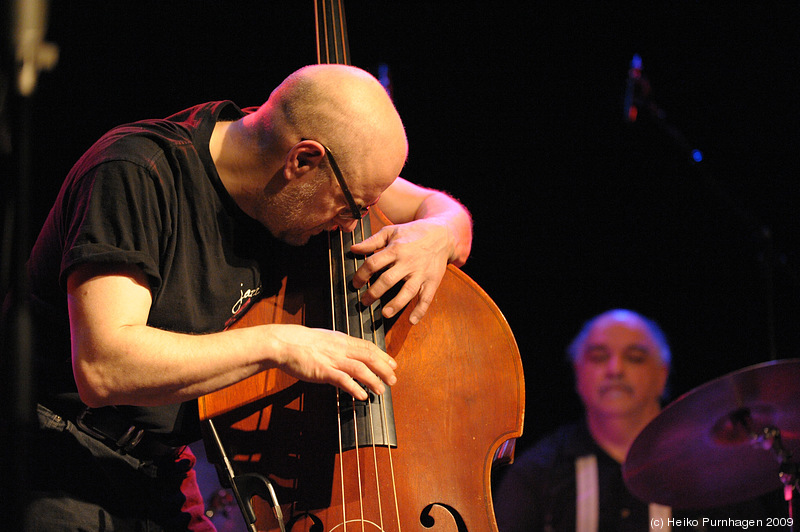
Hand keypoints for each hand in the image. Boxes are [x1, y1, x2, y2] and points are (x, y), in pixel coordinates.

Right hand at [271, 324, 396, 400]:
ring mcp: (332, 360)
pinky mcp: (323, 371)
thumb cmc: (301, 342)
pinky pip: (342, 379)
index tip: (392, 364)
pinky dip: (354, 387)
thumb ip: (338, 346)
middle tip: (393, 379)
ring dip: (373, 380)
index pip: (368, 346)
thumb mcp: (325, 339)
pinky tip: (361, 395)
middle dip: (383, 369)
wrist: (284, 343)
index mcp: (342, 340)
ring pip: (360, 369)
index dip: (382, 356)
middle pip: (369, 357)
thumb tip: (349, 352)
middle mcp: (340, 348)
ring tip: (381, 390)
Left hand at [349, 219, 450, 324]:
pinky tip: (412, 321)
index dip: (361, 274)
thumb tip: (353, 249)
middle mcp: (408, 262)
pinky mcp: (432, 281)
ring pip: (408, 291)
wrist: (441, 234)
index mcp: (395, 249)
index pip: (374, 263)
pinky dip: (420, 310)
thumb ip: (372, 241)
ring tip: (385, 313)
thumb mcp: (391, 232)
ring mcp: (421, 273)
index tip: (355, 284)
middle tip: (364, 302)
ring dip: (396, 304)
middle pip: (388, 279)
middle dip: (374, 292)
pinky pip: (427, 298)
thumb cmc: (413, 233)